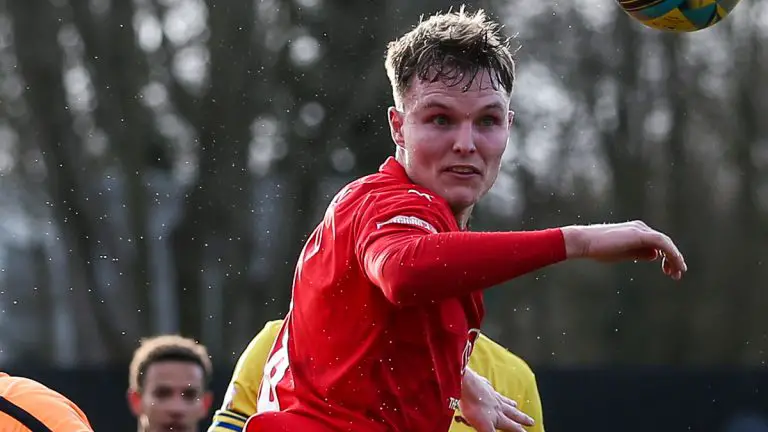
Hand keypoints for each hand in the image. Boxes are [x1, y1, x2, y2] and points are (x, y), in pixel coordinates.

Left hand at [459, 369, 533, 431]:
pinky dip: (493, 390)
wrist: (465, 384)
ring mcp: (491, 394)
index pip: (513, 426)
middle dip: (522, 418)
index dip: (520, 431)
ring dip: (511, 404)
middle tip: (531, 421)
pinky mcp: (483, 386)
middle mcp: (498, 405)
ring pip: (504, 400)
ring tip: (515, 405)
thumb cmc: (473, 406)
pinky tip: (491, 388)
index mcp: (499, 417)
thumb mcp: (483, 427)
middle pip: (513, 413)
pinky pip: (491, 389)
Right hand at [561, 220, 686, 279]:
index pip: (658, 244)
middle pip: (664, 243)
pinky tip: (674, 265)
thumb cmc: (598, 249)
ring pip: (666, 243)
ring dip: (674, 258)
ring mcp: (640, 230)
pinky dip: (671, 254)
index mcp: (636, 232)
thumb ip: (639, 253)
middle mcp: (640, 228)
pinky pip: (662, 243)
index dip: (666, 258)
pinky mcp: (640, 234)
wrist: (585, 242)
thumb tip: (654, 256)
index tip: (669, 272)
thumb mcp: (622, 253)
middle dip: (673, 259)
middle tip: (677, 275)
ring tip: (677, 273)